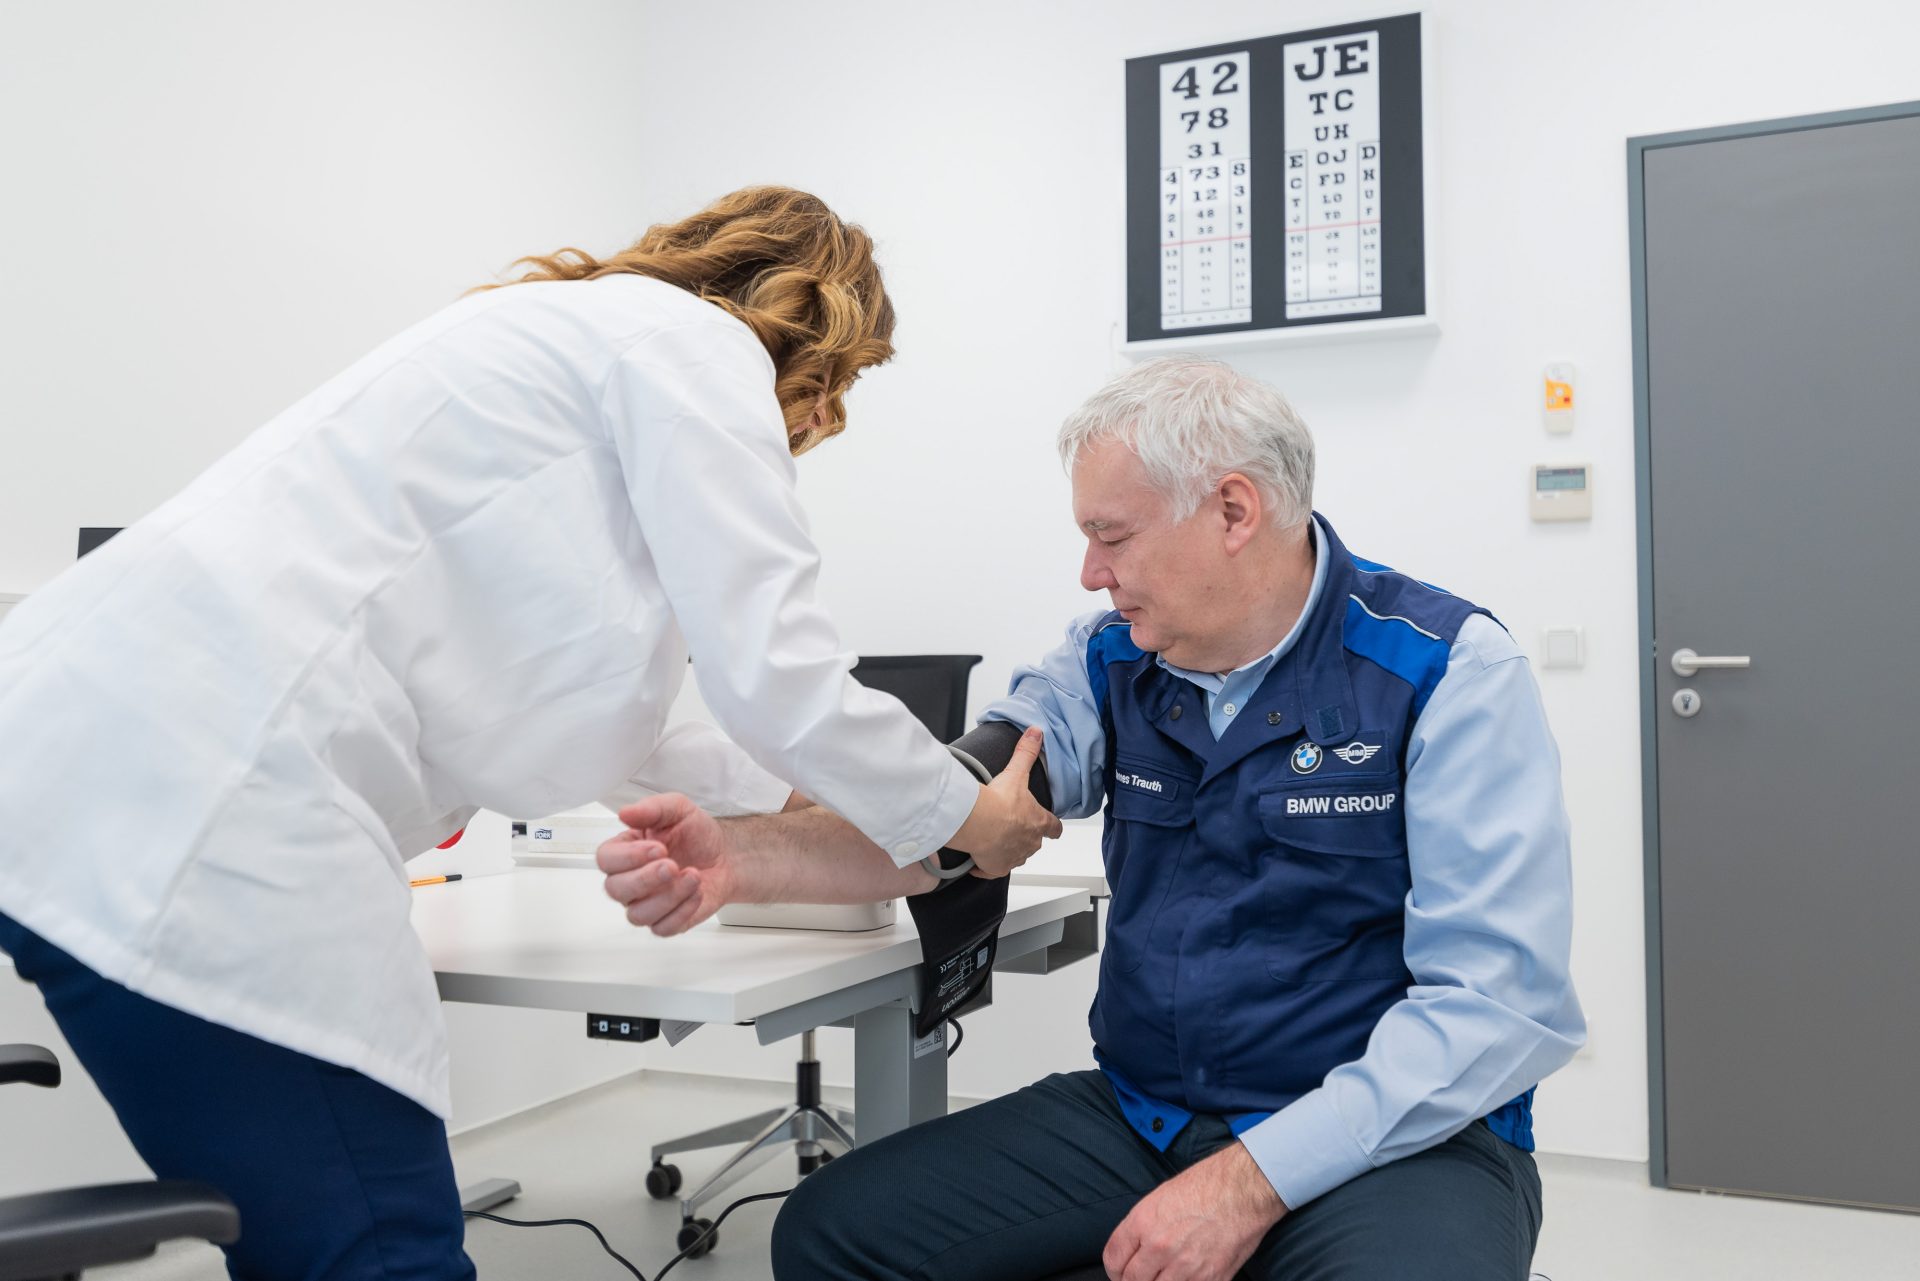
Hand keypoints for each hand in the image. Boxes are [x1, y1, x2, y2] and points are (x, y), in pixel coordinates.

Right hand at [597, 794, 735, 935]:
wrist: (724, 856)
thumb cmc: (696, 834)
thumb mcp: (678, 809)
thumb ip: (652, 808)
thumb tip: (625, 813)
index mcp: (625, 851)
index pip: (606, 859)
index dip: (628, 857)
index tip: (659, 847)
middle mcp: (629, 880)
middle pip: (616, 889)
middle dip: (646, 878)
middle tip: (672, 865)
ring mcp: (645, 903)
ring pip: (638, 914)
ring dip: (668, 896)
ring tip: (693, 876)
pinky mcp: (665, 921)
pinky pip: (662, 928)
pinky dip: (681, 911)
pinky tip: (696, 892)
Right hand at [945, 726, 1062, 877]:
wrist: (980, 822)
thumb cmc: (1000, 802)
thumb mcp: (1016, 773)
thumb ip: (1026, 752)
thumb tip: (1036, 733)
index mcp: (1039, 822)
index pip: (1054, 827)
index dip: (1053, 826)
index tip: (1051, 825)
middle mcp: (1030, 843)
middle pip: (1034, 843)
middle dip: (1025, 836)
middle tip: (1011, 826)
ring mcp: (1014, 857)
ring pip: (1016, 856)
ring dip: (1008, 850)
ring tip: (994, 839)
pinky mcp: (996, 868)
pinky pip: (993, 870)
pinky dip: (986, 867)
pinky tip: (978, 861)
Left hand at [1102, 1142, 1286, 1280]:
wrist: (1244, 1190)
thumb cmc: (1207, 1186)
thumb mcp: (1161, 1197)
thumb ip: (1142, 1227)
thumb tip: (1132, 1250)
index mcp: (1143, 1222)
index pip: (1113, 1259)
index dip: (1115, 1269)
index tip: (1120, 1272)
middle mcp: (1159, 1247)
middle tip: (1140, 1278)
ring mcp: (1185, 1267)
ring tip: (1164, 1277)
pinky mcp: (1210, 1279)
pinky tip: (1187, 1278)